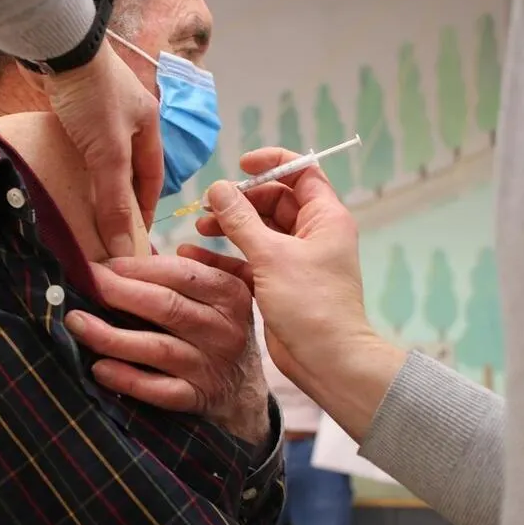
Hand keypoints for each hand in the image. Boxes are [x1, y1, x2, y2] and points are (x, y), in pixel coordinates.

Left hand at [46, 40, 163, 256]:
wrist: (56, 42)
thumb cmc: (92, 95)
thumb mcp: (108, 152)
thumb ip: (114, 198)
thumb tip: (123, 246)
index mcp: (149, 124)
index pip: (153, 176)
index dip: (146, 207)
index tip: (136, 235)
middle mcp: (130, 115)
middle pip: (129, 165)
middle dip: (122, 195)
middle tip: (109, 226)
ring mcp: (101, 107)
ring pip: (103, 153)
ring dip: (96, 177)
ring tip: (84, 206)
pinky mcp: (74, 102)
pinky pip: (79, 140)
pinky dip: (75, 160)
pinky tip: (62, 173)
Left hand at [63, 256, 270, 444]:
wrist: (245, 391)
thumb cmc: (221, 330)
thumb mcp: (223, 292)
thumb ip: (192, 267)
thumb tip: (149, 247)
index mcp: (229, 294)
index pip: (180, 274)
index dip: (137, 267)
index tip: (102, 264)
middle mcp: (223, 329)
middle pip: (166, 307)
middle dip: (119, 293)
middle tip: (84, 283)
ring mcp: (210, 366)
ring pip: (158, 349)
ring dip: (112, 336)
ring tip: (76, 322)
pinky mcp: (196, 397)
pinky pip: (158, 390)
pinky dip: (127, 379)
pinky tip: (98, 368)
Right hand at [184, 148, 406, 439]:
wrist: (327, 360)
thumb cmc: (311, 305)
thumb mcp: (271, 256)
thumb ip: (241, 219)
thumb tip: (218, 187)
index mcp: (325, 217)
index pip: (301, 172)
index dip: (271, 164)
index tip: (240, 167)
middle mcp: (312, 234)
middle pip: (273, 200)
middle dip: (240, 200)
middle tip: (209, 207)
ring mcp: (295, 259)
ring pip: (258, 230)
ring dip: (229, 226)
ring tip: (199, 229)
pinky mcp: (279, 283)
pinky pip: (250, 259)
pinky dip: (226, 256)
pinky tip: (196, 256)